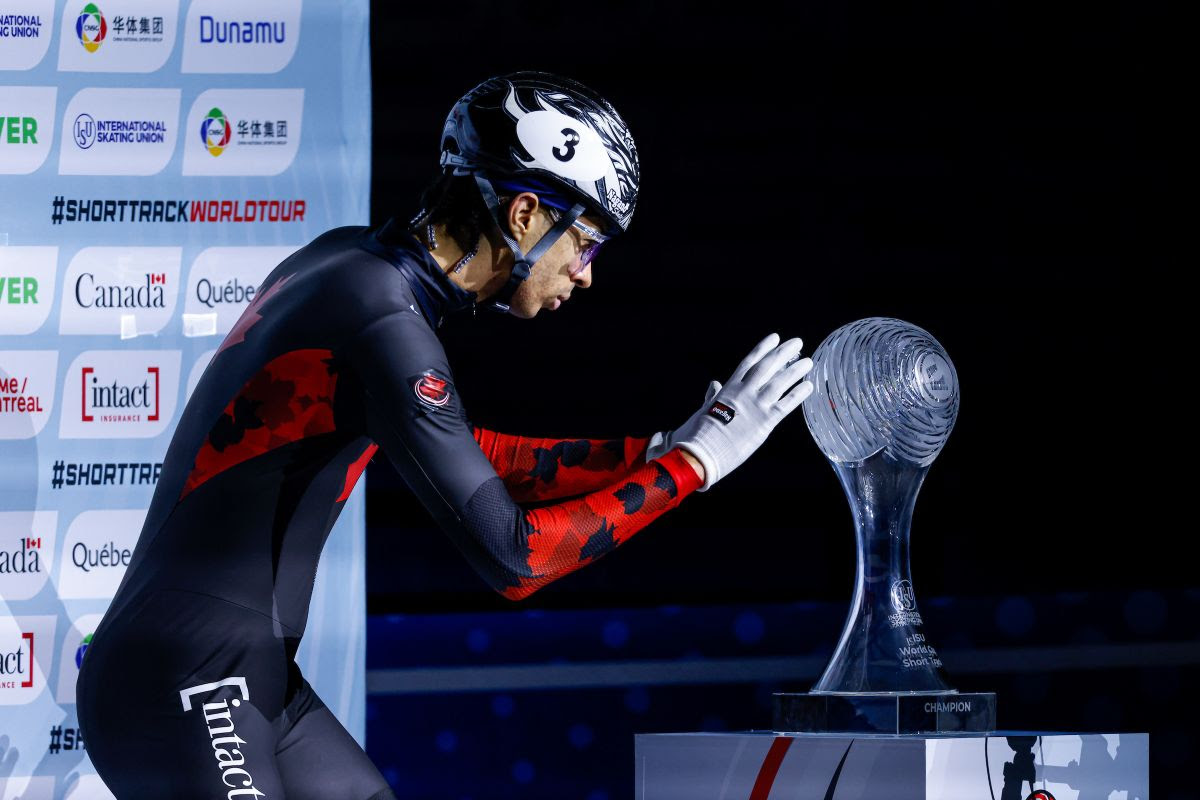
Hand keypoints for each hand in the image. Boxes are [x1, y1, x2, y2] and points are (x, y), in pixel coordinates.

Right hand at [648, 333, 813, 490]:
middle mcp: (744, 393)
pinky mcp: (764, 422)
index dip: (763, 349)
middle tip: (797, 343)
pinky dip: (798, 394)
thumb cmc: (697, 435)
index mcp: (728, 388)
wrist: (700, 453)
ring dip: (795, 371)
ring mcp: (755, 406)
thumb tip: (714, 384)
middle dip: (783, 353)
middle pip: (768, 367)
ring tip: (808, 362)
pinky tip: (809, 386)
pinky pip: (786, 405)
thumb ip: (712, 396)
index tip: (775, 337)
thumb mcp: (703, 410)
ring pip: (780, 382)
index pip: (749, 362)